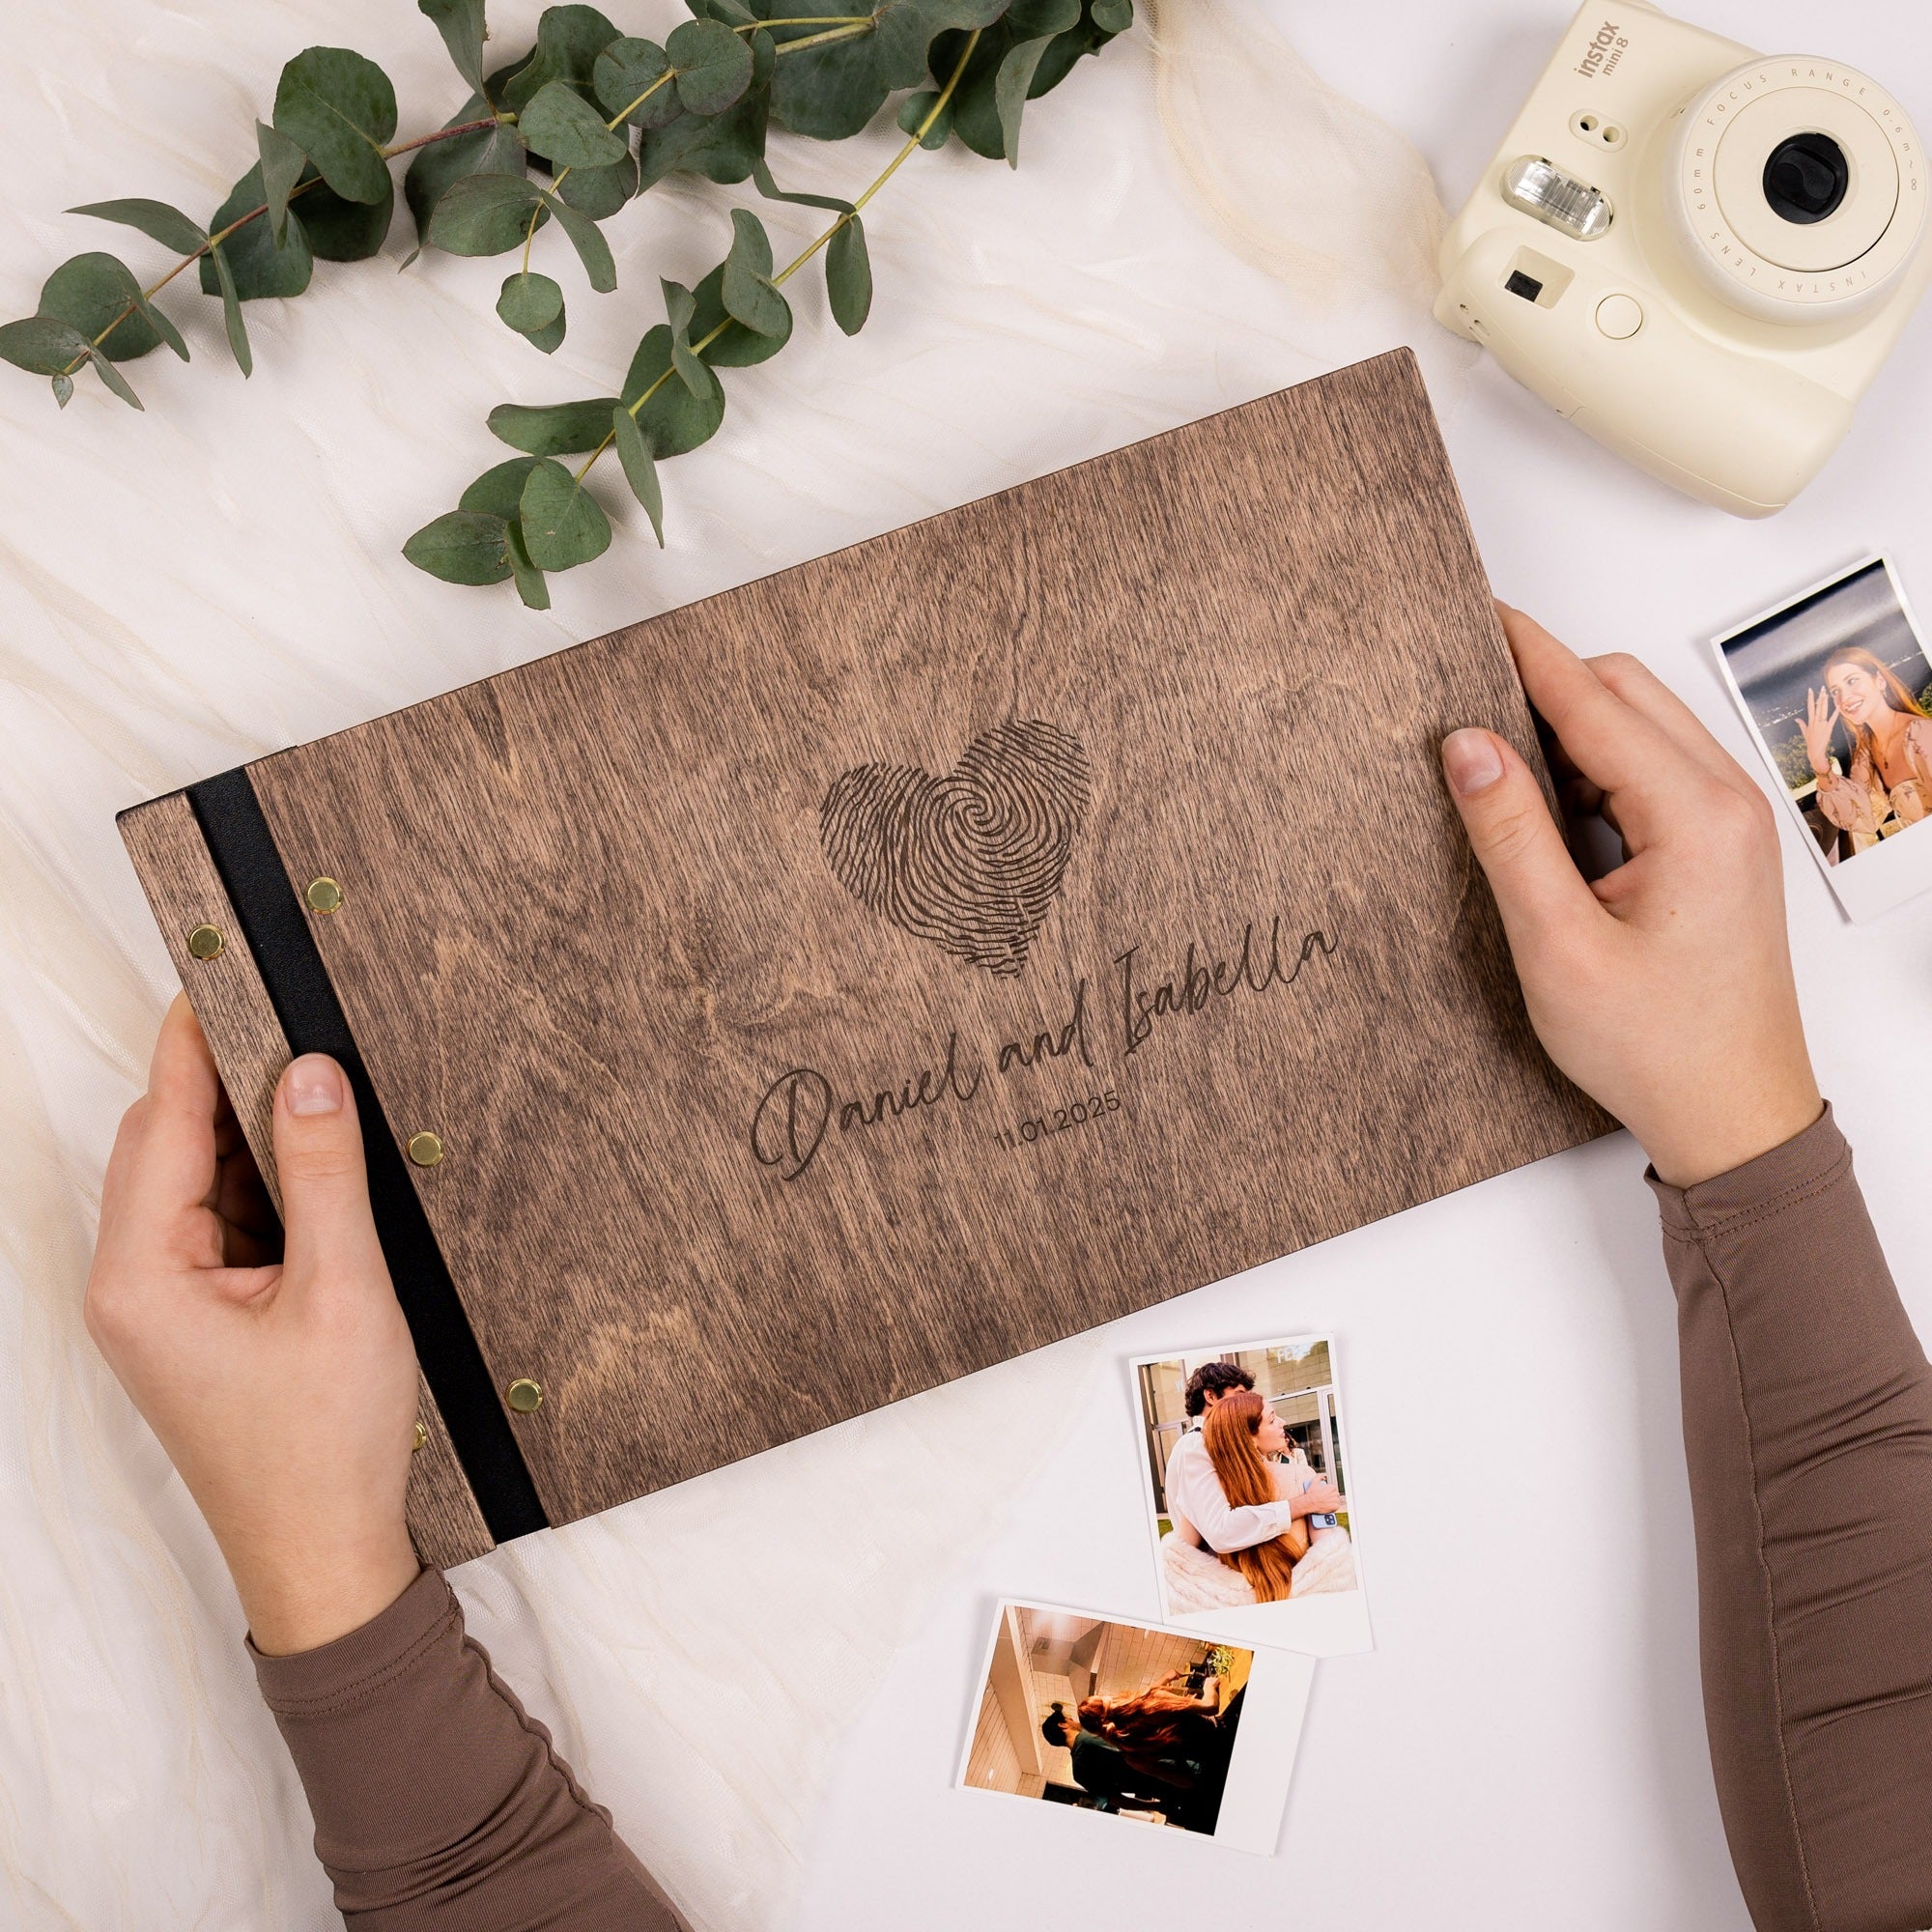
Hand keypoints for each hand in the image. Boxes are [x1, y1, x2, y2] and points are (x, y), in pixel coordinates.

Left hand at [86, 995, 421, 1654]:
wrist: (324, 1556)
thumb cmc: (325, 1442)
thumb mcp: (342, 1292)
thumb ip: (324, 1175)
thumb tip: (309, 1074)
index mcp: (142, 1277)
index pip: (162, 1125)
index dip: (194, 1044)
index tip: (221, 971)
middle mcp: (129, 1286)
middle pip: (166, 1147)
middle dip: (227, 1085)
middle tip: (295, 1024)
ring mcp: (158, 1308)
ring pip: (195, 1184)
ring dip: (250, 1141)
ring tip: (319, 1096)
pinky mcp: (193, 1322)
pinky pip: (217, 1226)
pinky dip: (262, 1191)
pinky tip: (316, 1171)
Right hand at [1291, 1480, 1342, 1517]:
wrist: (1309, 1503)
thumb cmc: (1311, 1494)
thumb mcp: (1314, 1482)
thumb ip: (1319, 1476)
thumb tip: (1324, 1477)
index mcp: (1331, 1488)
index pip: (1334, 1488)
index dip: (1330, 1490)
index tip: (1327, 1493)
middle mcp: (1334, 1494)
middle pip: (1336, 1494)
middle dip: (1332, 1495)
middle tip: (1327, 1497)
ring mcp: (1334, 1501)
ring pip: (1337, 1500)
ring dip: (1333, 1501)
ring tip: (1328, 1502)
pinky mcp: (1334, 1507)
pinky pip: (1337, 1506)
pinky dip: (1334, 1506)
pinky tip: (1329, 1505)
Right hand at [1440, 605, 1820, 1189]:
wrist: (1732, 1114)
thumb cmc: (1656, 1046)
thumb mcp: (1556, 946)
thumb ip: (1509, 836)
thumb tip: (1466, 746)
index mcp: (1695, 817)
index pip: (1595, 699)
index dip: (1526, 653)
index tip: (1475, 616)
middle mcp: (1727, 802)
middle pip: (1625, 693)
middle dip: (1545, 681)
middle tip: (1464, 691)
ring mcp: (1730, 822)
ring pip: (1641, 726)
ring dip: (1570, 725)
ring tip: (1495, 758)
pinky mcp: (1719, 845)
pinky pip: (1653, 769)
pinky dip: (1596, 765)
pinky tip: (1546, 804)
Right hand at [1801, 686, 1839, 775]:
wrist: (1815, 750)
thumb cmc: (1810, 742)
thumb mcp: (1805, 732)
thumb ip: (1801, 724)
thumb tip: (1796, 719)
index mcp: (1810, 721)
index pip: (1810, 706)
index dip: (1810, 698)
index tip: (1810, 690)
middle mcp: (1816, 721)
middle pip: (1818, 706)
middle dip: (1820, 696)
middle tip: (1822, 688)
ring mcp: (1822, 724)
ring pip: (1824, 710)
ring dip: (1825, 701)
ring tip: (1827, 693)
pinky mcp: (1829, 728)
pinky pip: (1833, 718)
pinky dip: (1836, 712)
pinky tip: (1838, 706)